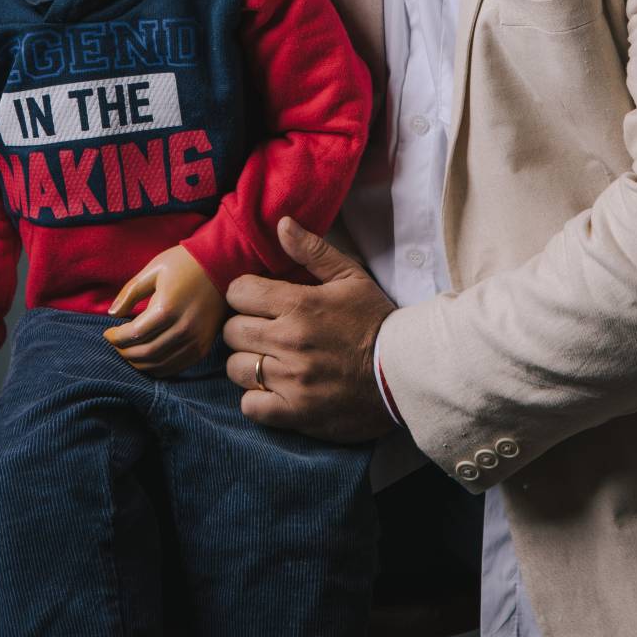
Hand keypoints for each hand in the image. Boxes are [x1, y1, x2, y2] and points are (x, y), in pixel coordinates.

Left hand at [104, 245, 224, 376]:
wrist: (223, 264)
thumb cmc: (185, 263)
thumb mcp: (154, 269)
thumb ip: (130, 291)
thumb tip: (112, 313)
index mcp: (167, 308)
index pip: (133, 334)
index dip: (115, 337)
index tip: (107, 332)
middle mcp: (182, 328)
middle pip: (144, 354)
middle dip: (123, 352)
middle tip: (115, 344)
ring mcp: (195, 340)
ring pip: (159, 365)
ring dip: (138, 363)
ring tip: (129, 351)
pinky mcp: (203, 347)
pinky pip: (176, 367)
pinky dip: (157, 368)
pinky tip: (148, 358)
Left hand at [224, 216, 397, 442]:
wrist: (404, 373)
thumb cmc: (375, 320)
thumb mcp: (350, 277)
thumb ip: (313, 250)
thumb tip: (281, 224)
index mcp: (300, 305)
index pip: (238, 292)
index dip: (244, 293)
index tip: (257, 299)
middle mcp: (290, 341)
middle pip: (232, 330)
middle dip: (243, 326)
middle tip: (262, 329)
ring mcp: (291, 380)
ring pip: (236, 368)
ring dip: (247, 362)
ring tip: (268, 359)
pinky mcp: (296, 412)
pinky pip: (250, 406)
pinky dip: (256, 398)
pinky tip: (273, 388)